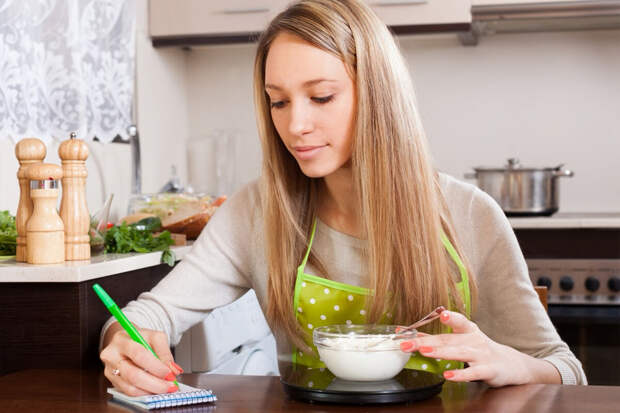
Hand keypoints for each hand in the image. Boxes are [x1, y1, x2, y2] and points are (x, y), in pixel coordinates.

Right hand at [100, 323, 183, 395]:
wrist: (125, 340)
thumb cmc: (140, 338)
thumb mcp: (155, 337)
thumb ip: (165, 352)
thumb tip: (173, 370)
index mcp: (121, 340)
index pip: (138, 354)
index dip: (155, 366)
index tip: (169, 373)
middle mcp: (111, 356)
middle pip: (132, 375)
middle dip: (155, 383)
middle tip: (170, 386)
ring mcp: (110, 371)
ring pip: (130, 387)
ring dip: (151, 390)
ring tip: (164, 388)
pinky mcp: (113, 382)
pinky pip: (129, 392)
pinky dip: (144, 393)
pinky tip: (154, 389)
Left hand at [399, 311, 558, 386]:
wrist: (511, 364)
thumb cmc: (480, 349)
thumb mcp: (461, 340)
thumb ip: (436, 338)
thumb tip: (407, 332)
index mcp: (468, 329)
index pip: (457, 321)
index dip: (450, 317)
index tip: (440, 314)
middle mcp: (474, 340)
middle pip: (448, 340)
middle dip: (426, 341)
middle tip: (407, 343)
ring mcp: (482, 355)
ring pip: (460, 353)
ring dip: (440, 352)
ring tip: (424, 352)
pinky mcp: (488, 370)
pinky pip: (473, 373)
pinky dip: (460, 374)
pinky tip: (447, 375)